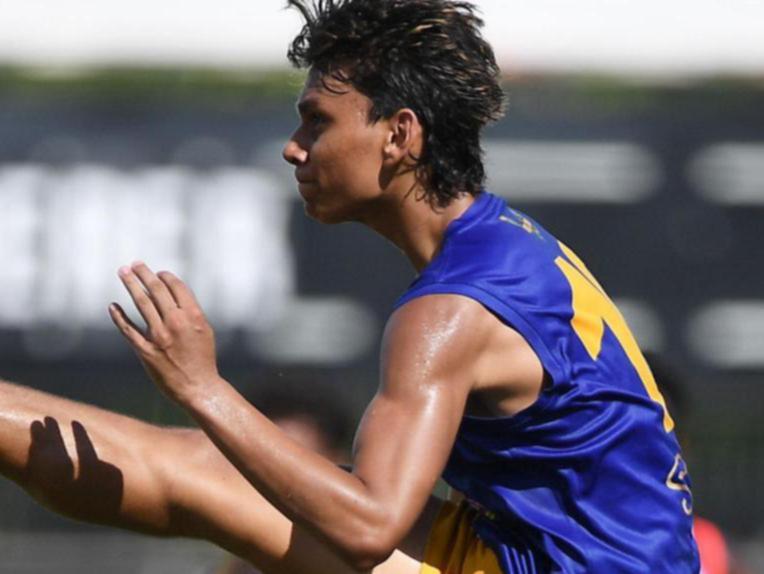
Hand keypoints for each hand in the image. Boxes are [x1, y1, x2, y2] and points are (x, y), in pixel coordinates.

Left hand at [109, 262, 219, 404]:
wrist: (199, 387)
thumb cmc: (203, 359)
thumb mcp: (204, 330)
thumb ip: (189, 312)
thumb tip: (170, 296)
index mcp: (193, 315)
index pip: (176, 286)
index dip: (165, 276)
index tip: (157, 273)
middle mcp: (175, 322)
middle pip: (156, 290)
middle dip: (144, 273)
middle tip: (134, 264)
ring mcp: (159, 336)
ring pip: (141, 303)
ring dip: (130, 284)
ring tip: (123, 272)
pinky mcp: (145, 351)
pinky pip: (128, 329)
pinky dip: (119, 316)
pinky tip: (113, 306)